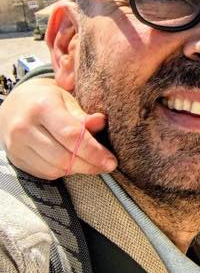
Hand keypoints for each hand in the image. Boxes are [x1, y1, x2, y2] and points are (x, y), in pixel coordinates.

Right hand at [0, 77, 114, 177]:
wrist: (16, 104)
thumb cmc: (49, 100)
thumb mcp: (68, 99)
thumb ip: (84, 114)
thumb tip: (101, 123)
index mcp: (42, 107)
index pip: (71, 135)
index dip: (94, 152)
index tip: (111, 161)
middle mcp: (24, 127)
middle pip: (63, 157)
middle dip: (89, 165)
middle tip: (107, 166)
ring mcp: (16, 145)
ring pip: (54, 169)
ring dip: (77, 169)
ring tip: (91, 163)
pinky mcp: (15, 158)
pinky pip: (44, 173)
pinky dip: (62, 172)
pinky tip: (73, 163)